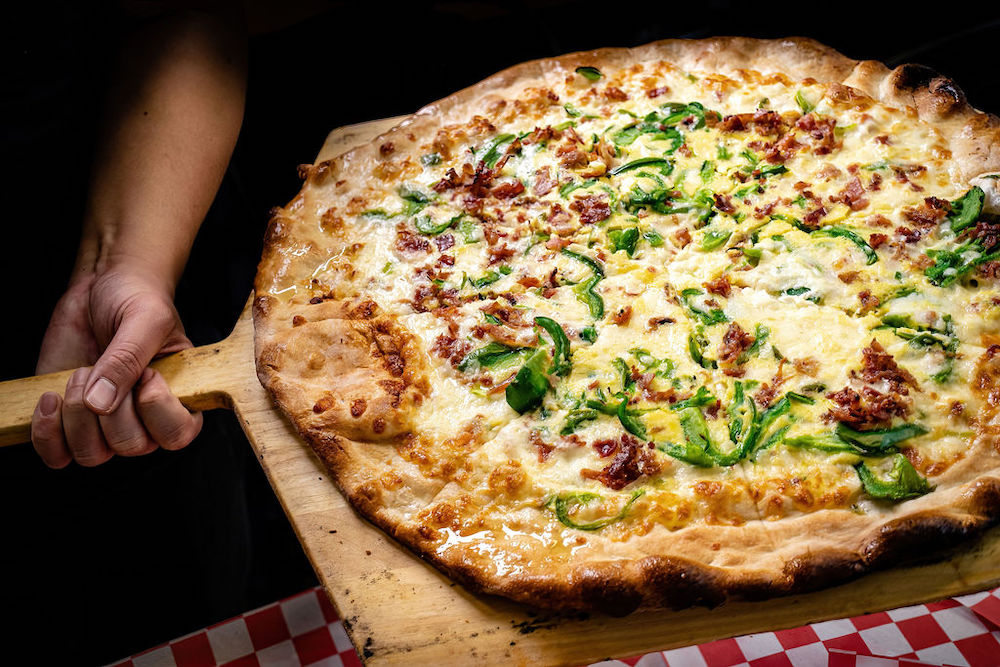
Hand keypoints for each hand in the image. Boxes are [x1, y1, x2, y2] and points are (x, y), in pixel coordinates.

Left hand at [30, 267, 202, 467]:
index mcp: (178, 398)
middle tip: (103, 366)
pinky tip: (50, 399)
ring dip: (78, 415)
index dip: (156, 409)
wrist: (102, 286)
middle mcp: (144, 420)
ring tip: (79, 374)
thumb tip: (101, 403)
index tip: (147, 373)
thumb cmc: (137, 300)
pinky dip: (47, 433)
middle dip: (110, 406)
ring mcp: (105, 424)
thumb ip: (129, 359)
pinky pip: (56, 454)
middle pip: (130, 445)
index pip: (176, 435)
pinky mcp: (68, 422)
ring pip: (92, 454)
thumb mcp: (145, 319)